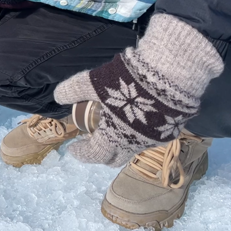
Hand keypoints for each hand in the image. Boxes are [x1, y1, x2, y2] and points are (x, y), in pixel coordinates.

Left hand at [54, 14, 223, 166]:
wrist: (170, 72)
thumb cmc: (127, 80)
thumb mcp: (94, 82)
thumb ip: (74, 90)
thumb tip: (58, 96)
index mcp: (114, 137)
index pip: (94, 155)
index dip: (81, 153)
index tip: (73, 148)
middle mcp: (135, 144)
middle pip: (115, 158)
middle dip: (101, 153)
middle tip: (92, 141)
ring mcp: (155, 139)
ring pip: (134, 148)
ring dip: (121, 143)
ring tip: (113, 128)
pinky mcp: (172, 129)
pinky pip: (151, 138)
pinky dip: (139, 134)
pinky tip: (136, 119)